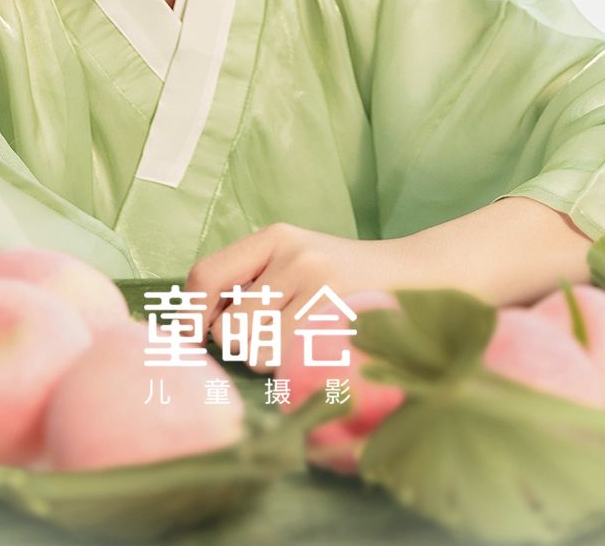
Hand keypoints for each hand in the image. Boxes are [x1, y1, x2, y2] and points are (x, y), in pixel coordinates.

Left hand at [184, 223, 407, 373]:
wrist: (415, 277)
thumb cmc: (344, 281)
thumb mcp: (294, 264)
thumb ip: (249, 286)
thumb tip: (195, 331)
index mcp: (272, 237)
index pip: (204, 276)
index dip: (189, 316)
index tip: (191, 341)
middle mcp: (291, 253)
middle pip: (226, 325)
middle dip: (234, 347)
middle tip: (261, 341)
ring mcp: (317, 280)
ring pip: (255, 348)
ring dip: (264, 361)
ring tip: (292, 345)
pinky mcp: (338, 311)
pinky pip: (287, 359)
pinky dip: (289, 368)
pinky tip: (310, 352)